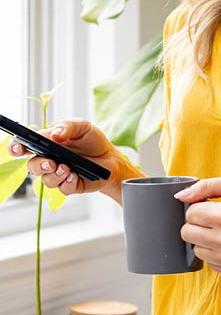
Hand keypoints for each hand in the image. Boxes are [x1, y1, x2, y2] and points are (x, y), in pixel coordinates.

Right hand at [7, 118, 125, 201]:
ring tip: (67, 168)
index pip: (24, 146)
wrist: (111, 157)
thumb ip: (67, 126)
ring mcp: (58, 174)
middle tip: (51, 163)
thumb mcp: (83, 127)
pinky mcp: (69, 185)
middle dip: (38, 165)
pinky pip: (63, 188)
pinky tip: (75, 175)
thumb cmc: (92, 140)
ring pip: (46, 180)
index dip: (16, 147)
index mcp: (47, 144)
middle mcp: (49, 160)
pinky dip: (68, 182)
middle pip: (32, 166)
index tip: (18, 148)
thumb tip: (55, 134)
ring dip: (55, 175)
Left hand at [177, 176, 220, 276]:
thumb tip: (180, 196)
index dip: (199, 208)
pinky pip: (208, 262)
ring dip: (204, 240)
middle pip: (186, 233)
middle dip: (197, 224)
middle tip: (212, 220)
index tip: (211, 208)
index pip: (190, 213)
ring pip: (195, 249)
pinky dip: (214, 253)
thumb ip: (205, 186)